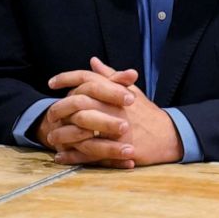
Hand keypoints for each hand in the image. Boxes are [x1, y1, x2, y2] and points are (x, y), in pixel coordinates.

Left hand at [44, 57, 182, 167]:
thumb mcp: (132, 91)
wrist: (168, 136)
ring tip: (52, 137)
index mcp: (117, 92)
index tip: (52, 82)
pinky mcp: (116, 148)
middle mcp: (115, 107)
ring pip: (79, 129)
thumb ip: (111, 76)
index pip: (88, 79)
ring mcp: (115, 128)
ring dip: (62, 134)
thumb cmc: (148, 114)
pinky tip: (62, 156)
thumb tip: (93, 61)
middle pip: (78, 103)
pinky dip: (72, 155)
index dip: (67, 78)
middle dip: (59, 108)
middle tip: (49, 114)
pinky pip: (88, 152)